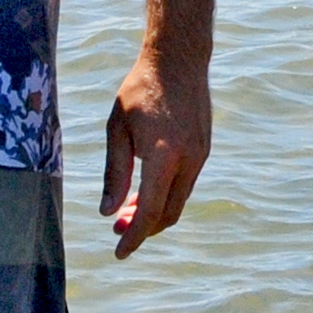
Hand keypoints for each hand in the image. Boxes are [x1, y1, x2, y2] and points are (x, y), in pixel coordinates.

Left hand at [102, 46, 208, 258]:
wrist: (178, 59)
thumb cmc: (140, 90)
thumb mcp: (117, 129)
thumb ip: (115, 173)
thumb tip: (108, 213)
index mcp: (163, 155)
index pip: (149, 210)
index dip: (134, 237)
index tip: (119, 253)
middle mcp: (188, 159)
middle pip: (168, 213)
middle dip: (143, 228)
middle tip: (117, 230)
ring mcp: (201, 155)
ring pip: (178, 201)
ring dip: (154, 212)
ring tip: (127, 211)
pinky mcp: (204, 149)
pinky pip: (185, 184)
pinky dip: (166, 195)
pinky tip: (145, 189)